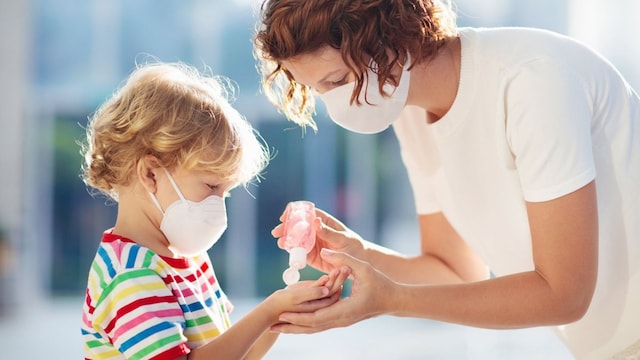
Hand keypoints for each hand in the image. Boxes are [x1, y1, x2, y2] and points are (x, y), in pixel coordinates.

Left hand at [271, 249, 396, 333]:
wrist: (394, 300)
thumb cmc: (381, 284)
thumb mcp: (363, 268)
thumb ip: (343, 259)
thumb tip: (325, 250)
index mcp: (346, 310)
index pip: (318, 317)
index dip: (299, 317)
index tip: (283, 315)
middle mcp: (342, 319)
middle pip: (312, 328)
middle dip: (292, 328)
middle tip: (272, 327)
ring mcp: (341, 321)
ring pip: (315, 329)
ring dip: (296, 329)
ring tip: (278, 328)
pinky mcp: (341, 319)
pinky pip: (320, 324)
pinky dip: (306, 325)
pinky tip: (295, 323)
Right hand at [272, 207, 365, 273]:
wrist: (357, 265)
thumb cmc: (354, 247)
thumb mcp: (343, 239)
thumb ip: (329, 233)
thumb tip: (315, 221)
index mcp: (324, 222)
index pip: (307, 213)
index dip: (295, 213)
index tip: (285, 216)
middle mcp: (316, 231)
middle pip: (298, 226)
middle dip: (286, 228)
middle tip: (277, 232)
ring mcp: (313, 244)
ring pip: (296, 239)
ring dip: (287, 240)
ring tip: (280, 243)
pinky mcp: (312, 256)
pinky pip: (299, 253)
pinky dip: (292, 251)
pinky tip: (286, 250)